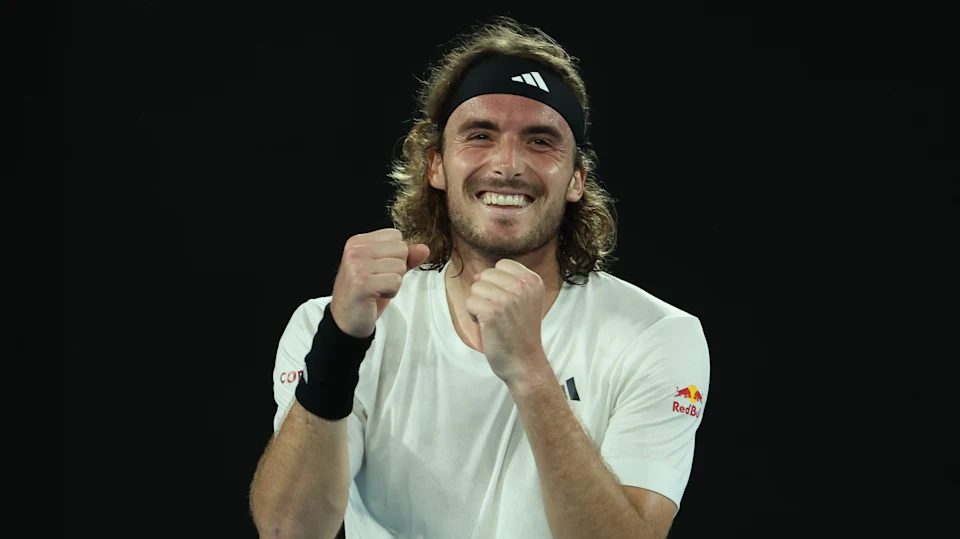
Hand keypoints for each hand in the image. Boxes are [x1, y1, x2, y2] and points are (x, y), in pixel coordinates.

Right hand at [330, 228, 429, 337]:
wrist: (346, 320)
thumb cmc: (365, 293)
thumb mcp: (385, 270)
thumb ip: (405, 257)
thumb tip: (424, 248)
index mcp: (357, 242)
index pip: (396, 236)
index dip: (395, 256)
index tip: (378, 270)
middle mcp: (355, 250)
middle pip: (400, 249)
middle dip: (396, 269)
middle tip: (377, 281)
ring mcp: (357, 266)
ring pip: (400, 266)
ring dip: (394, 282)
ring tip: (376, 289)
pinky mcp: (363, 283)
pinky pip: (396, 281)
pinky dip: (391, 292)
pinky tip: (376, 296)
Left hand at [466, 259, 546, 382]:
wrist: (524, 361)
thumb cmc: (520, 331)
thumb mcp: (525, 300)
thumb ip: (507, 281)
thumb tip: (478, 274)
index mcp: (533, 280)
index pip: (502, 264)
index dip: (497, 282)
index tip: (508, 302)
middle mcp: (522, 286)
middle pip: (486, 274)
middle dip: (486, 293)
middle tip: (500, 313)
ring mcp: (507, 298)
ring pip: (476, 288)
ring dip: (479, 305)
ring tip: (494, 320)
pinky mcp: (492, 311)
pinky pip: (469, 302)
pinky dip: (473, 316)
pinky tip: (487, 326)